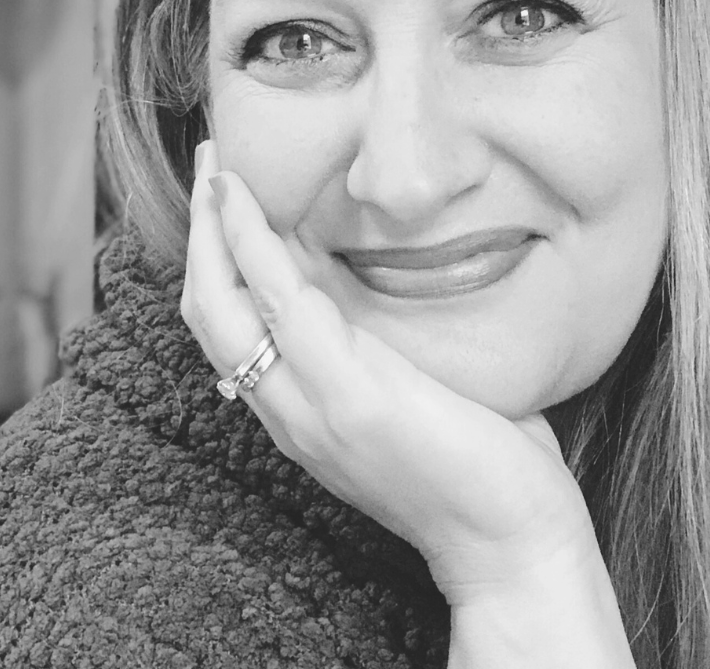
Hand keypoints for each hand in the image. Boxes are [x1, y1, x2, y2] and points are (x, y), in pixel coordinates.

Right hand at [183, 141, 632, 661]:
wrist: (512, 545)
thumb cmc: (477, 465)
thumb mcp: (408, 392)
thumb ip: (377, 340)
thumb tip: (376, 270)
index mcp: (301, 410)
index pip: (228, 329)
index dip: (211, 260)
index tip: (219, 197)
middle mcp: (288, 411)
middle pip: (207, 312)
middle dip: (197, 233)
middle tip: (205, 164)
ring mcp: (312, 407)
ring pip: (223, 308)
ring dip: (212, 228)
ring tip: (214, 167)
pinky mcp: (350, 397)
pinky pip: (283, 308)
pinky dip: (253, 249)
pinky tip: (246, 204)